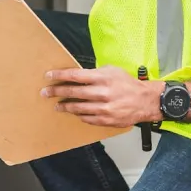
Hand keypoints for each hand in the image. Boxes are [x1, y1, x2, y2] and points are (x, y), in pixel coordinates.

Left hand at [41, 66, 162, 128]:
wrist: (145, 101)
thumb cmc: (128, 84)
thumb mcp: (112, 71)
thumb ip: (94, 74)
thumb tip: (76, 77)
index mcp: (102, 78)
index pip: (75, 76)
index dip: (59, 75)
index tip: (49, 76)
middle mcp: (102, 93)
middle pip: (73, 92)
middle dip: (57, 91)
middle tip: (46, 92)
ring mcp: (103, 108)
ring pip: (77, 108)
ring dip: (65, 106)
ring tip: (57, 105)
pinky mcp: (105, 120)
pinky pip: (86, 118)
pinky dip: (79, 115)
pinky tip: (74, 113)